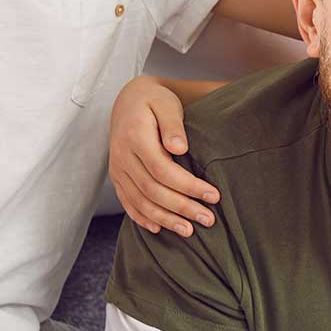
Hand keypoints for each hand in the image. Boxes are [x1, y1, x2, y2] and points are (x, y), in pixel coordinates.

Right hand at [110, 77, 219, 236]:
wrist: (128, 100)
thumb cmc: (154, 100)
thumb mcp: (166, 103)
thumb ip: (172, 124)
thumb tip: (179, 148)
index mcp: (135, 137)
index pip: (163, 170)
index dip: (188, 186)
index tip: (214, 195)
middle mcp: (122, 156)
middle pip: (153, 190)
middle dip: (182, 208)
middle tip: (208, 219)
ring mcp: (117, 169)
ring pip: (140, 201)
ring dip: (165, 219)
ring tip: (189, 231)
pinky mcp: (117, 176)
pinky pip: (127, 202)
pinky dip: (142, 218)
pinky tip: (160, 229)